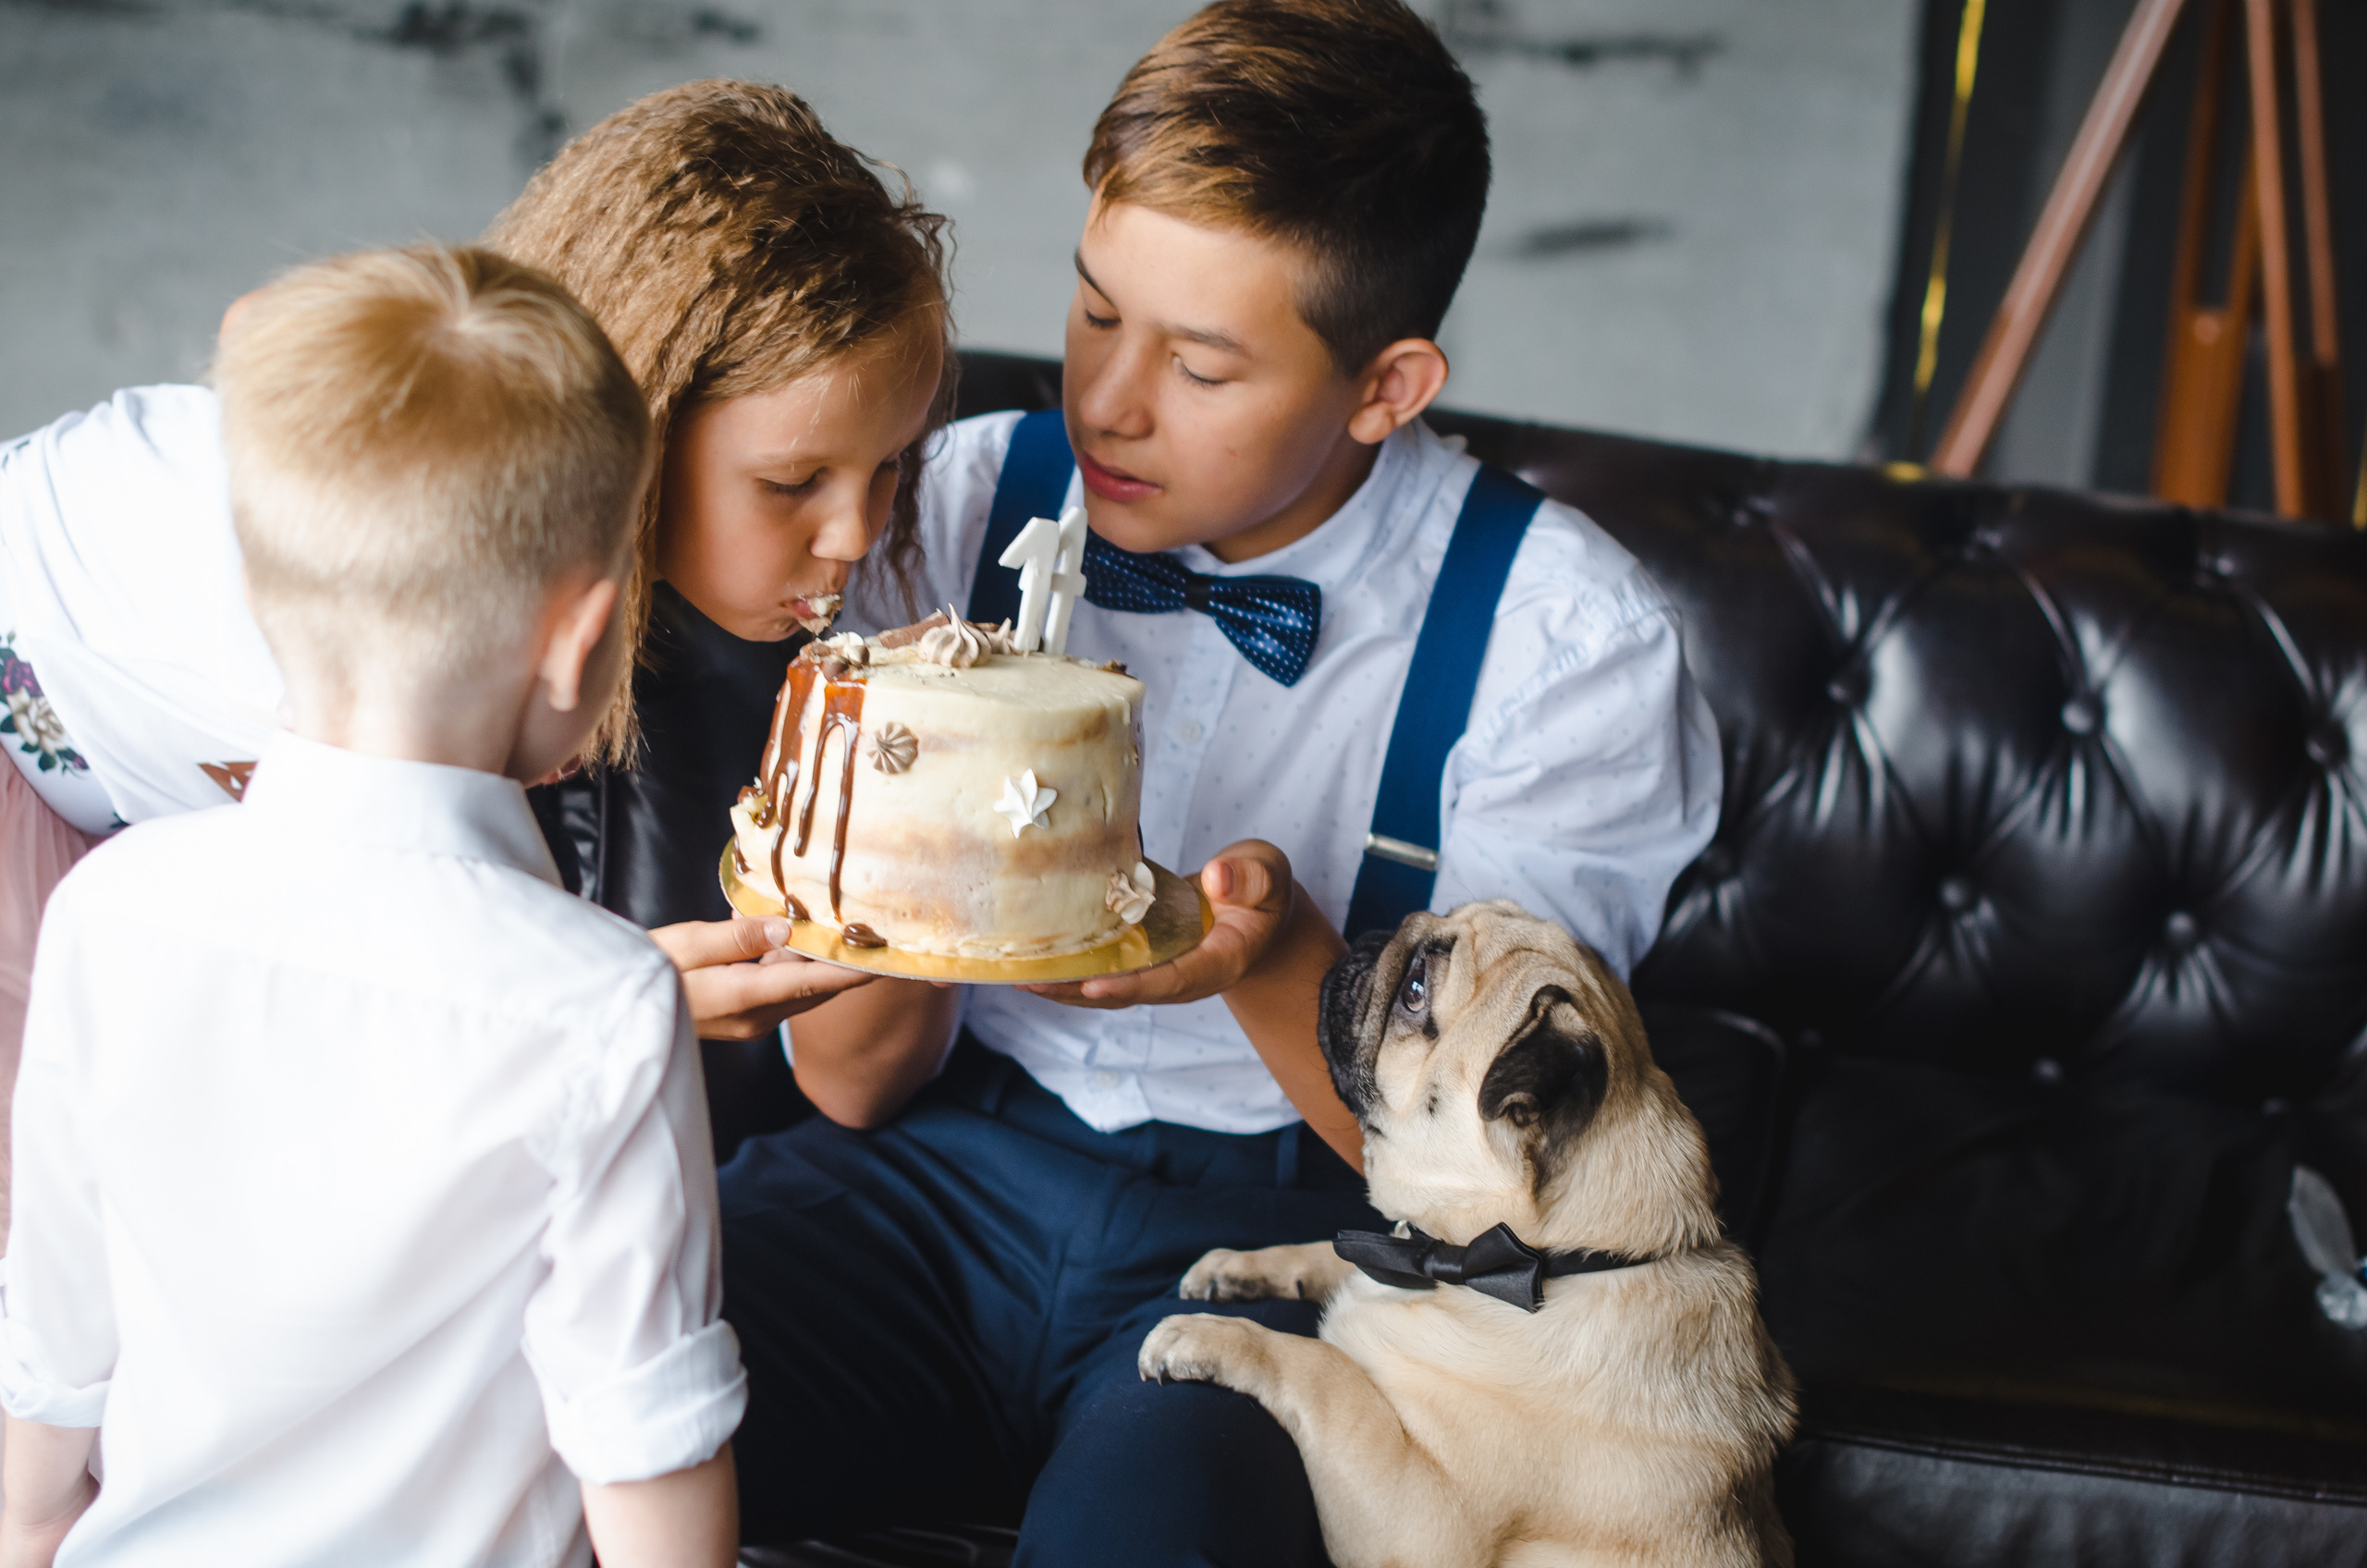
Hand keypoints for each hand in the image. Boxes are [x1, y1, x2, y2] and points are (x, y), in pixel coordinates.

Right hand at [650, 918, 873, 1039]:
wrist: (611, 1015)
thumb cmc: (639, 974)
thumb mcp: (683, 946)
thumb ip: (737, 937)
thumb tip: (784, 928)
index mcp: (745, 999)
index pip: (815, 982)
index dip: (856, 969)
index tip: (891, 955)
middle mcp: (757, 1017)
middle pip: (817, 986)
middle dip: (848, 961)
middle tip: (879, 929)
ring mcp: (750, 1021)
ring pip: (801, 987)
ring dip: (823, 961)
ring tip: (850, 928)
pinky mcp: (741, 1015)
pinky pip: (782, 988)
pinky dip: (796, 964)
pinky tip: (798, 936)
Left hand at [1017, 840, 1290, 1009]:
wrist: (1257, 914)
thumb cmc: (1263, 892)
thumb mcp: (1268, 876)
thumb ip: (1250, 878)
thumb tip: (1217, 878)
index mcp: (1217, 961)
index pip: (1172, 979)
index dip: (1132, 986)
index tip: (1093, 987)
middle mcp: (1182, 977)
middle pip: (1126, 993)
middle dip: (1076, 992)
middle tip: (1028, 983)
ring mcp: (1160, 972)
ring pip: (1107, 988)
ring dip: (1062, 987)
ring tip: (1016, 976)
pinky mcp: (1142, 960)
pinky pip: (1102, 971)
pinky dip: (1068, 969)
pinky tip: (1032, 959)